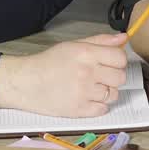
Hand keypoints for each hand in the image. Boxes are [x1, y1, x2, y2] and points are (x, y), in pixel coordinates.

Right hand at [0, 33, 128, 116]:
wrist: (25, 82)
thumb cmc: (48, 63)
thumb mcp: (73, 45)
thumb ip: (100, 41)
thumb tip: (123, 39)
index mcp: (87, 54)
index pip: (120, 58)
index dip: (118, 61)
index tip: (111, 63)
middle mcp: (87, 73)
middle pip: (120, 78)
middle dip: (113, 77)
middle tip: (101, 76)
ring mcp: (84, 93)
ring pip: (113, 95)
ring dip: (106, 92)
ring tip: (92, 88)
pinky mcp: (79, 110)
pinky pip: (103, 110)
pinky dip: (98, 106)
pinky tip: (87, 98)